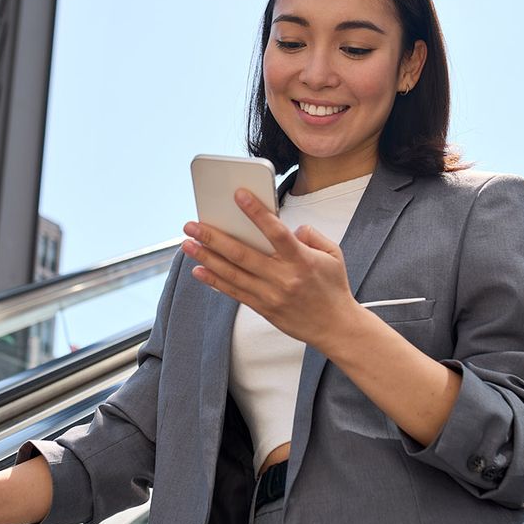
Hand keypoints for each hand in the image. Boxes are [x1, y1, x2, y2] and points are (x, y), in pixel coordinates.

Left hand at [181, 189, 361, 349]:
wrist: (336, 327)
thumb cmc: (333, 288)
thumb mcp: (333, 255)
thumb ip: (311, 235)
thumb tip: (289, 228)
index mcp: (301, 260)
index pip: (276, 232)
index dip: (256, 212)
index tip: (238, 195)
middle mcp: (283, 278)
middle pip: (242, 254)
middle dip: (213, 237)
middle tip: (192, 224)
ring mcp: (270, 295)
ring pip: (232, 274)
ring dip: (206, 257)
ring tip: (187, 244)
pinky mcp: (263, 308)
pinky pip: (234, 293)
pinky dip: (214, 281)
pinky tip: (198, 270)